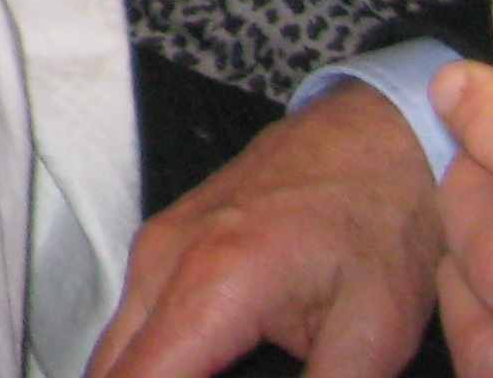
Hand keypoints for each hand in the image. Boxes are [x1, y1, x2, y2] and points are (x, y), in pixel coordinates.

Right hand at [88, 81, 443, 377]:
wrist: (379, 138)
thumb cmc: (384, 229)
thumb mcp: (372, 341)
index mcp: (212, 283)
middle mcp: (162, 260)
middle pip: (108, 374)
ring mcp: (154, 246)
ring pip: (112, 355)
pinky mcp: (162, 244)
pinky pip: (130, 326)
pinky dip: (146, 370)